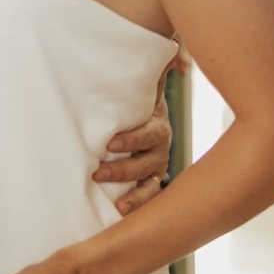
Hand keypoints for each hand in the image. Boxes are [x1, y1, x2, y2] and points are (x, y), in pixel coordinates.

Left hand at [93, 68, 172, 214]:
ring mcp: (155, 168)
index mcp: (157, 125)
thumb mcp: (144, 79)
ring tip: (116, 206)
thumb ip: (157, 65)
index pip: (149, 134)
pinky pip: (147, 199)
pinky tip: (122, 217)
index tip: (110, 143)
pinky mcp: (148, 182)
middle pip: (147, 163)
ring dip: (134, 196)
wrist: (142, 112)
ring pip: (150, 186)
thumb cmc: (137, 97)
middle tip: (98, 172)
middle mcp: (160, 149)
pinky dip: (138, 208)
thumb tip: (176, 56)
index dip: (132, 138)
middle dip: (123, 169)